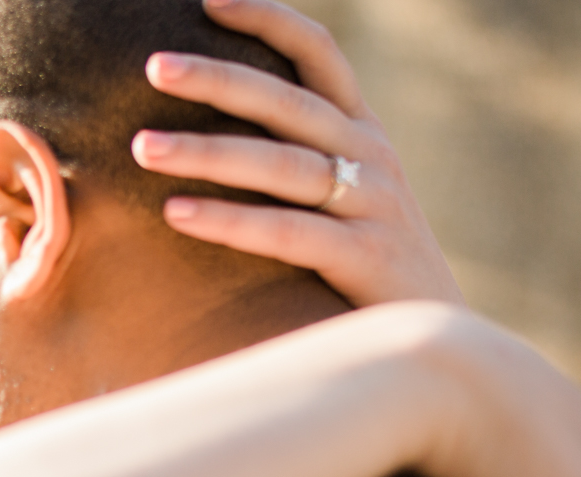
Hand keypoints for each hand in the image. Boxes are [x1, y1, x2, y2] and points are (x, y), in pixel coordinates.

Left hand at [131, 0, 463, 307]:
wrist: (439, 341)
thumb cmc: (367, 271)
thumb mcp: (340, 201)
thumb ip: (291, 164)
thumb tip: (210, 139)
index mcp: (361, 132)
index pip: (317, 54)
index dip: (269, 18)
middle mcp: (371, 157)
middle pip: (287, 102)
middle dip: (219, 78)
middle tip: (153, 65)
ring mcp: (373, 206)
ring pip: (282, 165)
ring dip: (208, 152)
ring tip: (141, 148)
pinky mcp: (367, 259)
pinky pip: (288, 232)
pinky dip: (230, 221)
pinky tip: (175, 213)